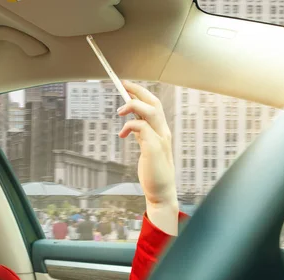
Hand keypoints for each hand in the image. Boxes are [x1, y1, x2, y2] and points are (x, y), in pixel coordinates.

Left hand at [117, 81, 178, 234]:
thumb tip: (132, 123)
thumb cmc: (153, 173)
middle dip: (138, 90)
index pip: (154, 105)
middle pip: (153, 102)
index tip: (127, 86)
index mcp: (162, 131)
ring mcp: (160, 139)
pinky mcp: (154, 147)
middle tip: (122, 84)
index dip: (141, 93)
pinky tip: (121, 135)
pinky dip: (129, 126)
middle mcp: (164, 132)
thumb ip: (142, 135)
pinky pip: (141, 127)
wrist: (161, 192)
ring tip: (119, 111)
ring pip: (150, 110)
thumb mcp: (147, 148)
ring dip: (133, 105)